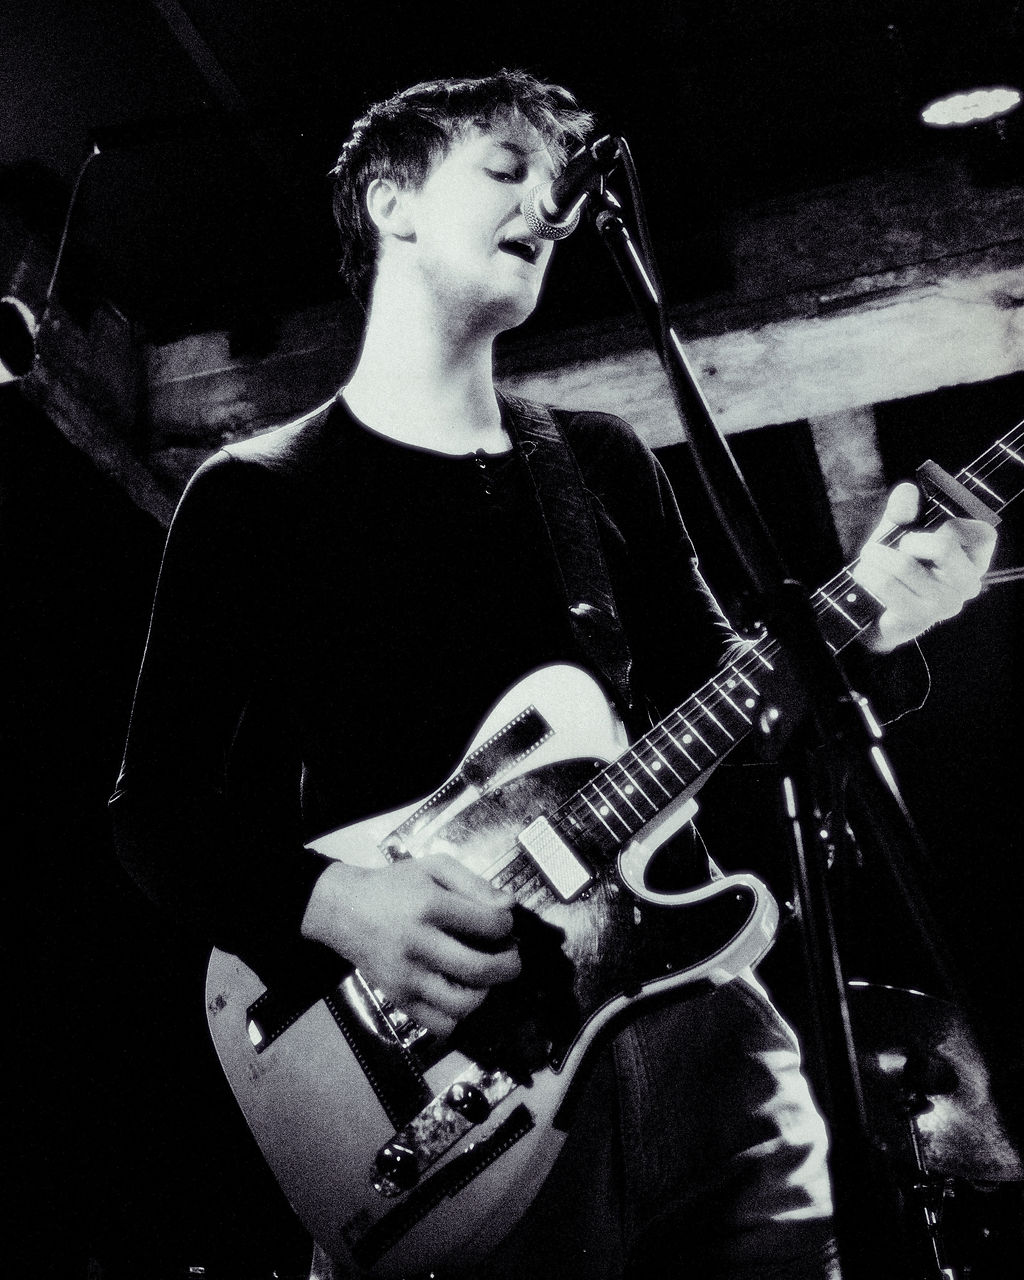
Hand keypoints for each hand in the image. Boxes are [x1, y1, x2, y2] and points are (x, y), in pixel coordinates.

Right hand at [301, 854, 520, 1037]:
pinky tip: (459, 994)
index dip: (507, 925)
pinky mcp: (398, 1000)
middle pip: (480, 969)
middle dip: (509, 965)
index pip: (488, 924)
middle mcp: (417, 944)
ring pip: (461, 1005)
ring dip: (485, 993)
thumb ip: (474, 883)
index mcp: (429, 906)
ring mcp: (405, 978)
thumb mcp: (433, 867)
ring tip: (484, 977)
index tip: (503, 924)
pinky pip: (439, 1025)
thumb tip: (509, 906)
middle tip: (511, 958)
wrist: (344, 910)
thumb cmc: (395, 886)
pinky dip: (458, 1016)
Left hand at [852, 481, 995, 652]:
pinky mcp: (919, 617)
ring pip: (905, 565)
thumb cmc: (899, 566)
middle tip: (894, 545)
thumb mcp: (901, 532)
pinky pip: (887, 584)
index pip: (982, 534)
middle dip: (906, 539)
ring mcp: (946, 603)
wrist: (879, 611)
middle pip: (943, 546)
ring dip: (876, 555)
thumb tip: (907, 491)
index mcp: (974, 559)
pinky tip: (864, 572)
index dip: (952, 524)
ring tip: (870, 556)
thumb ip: (904, 510)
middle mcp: (968, 583)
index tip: (929, 529)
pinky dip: (868, 572)